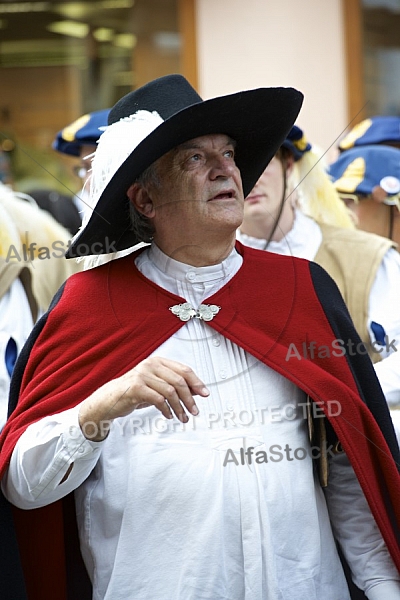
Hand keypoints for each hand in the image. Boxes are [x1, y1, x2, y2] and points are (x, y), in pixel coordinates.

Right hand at [78, 357, 208, 439]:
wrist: (109, 399)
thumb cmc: (134, 392)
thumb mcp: (157, 386)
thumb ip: (175, 385)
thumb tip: (197, 390)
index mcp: (158, 361)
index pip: (184, 369)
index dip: (197, 382)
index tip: (205, 393)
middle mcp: (151, 365)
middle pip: (179, 381)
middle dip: (190, 398)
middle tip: (195, 411)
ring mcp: (143, 375)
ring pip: (170, 391)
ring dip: (180, 407)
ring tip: (183, 417)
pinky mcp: (136, 387)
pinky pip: (158, 399)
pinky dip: (167, 410)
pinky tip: (169, 415)